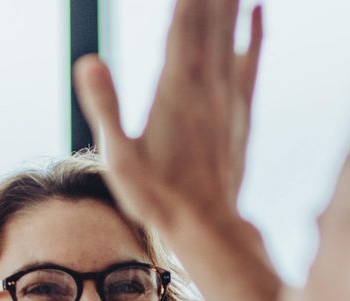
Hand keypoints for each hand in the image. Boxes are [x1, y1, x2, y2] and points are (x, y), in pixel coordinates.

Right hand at [73, 0, 263, 238]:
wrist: (208, 229)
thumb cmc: (158, 199)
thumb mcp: (119, 159)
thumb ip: (105, 108)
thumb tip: (89, 61)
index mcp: (175, 88)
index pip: (182, 18)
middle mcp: (207, 83)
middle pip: (210, 14)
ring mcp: (227, 96)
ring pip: (232, 29)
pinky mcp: (240, 112)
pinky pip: (251, 60)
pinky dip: (256, 31)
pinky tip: (260, 8)